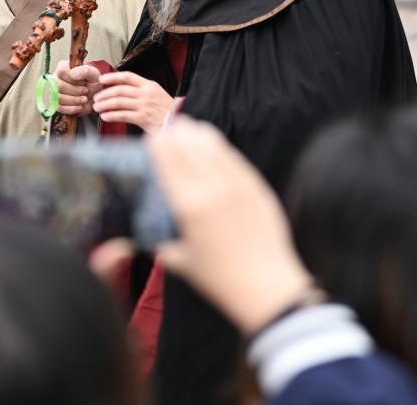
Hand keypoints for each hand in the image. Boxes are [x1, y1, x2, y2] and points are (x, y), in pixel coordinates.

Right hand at [52, 61, 100, 115]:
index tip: (84, 82)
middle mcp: (55, 79)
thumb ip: (85, 71)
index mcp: (63, 68)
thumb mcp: (94, 74)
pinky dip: (72, 108)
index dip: (74, 79)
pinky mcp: (55, 103)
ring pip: (58, 97)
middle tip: (86, 91)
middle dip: (76, 91)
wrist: (94, 97)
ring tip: (84, 99)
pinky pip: (59, 107)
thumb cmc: (92, 83)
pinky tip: (80, 106)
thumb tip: (72, 73)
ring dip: (74, 100)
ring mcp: (53, 91)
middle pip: (59, 86)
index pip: (62, 72)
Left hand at [92, 71, 173, 132]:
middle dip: (104, 94)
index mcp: (149, 85)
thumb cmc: (165, 110)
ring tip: (97, 108)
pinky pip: (122, 115)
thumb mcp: (155, 93)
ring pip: (119, 102)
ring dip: (105, 105)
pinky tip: (105, 117)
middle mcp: (146, 93)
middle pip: (120, 90)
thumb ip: (140, 90)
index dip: (112, 77)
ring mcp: (144, 105)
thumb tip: (119, 90)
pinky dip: (111, 116)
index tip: (101, 79)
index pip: (127, 76)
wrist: (177, 122)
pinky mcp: (143, 118)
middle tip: (96, 98)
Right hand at [147, 117, 314, 335]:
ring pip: (214, 147)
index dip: (159, 145)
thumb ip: (161, 243)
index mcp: (189, 206)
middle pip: (190, 147)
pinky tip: (213, 143)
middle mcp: (212, 189)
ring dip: (198, 135)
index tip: (152, 138)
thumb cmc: (220, 280)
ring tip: (189, 128)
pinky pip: (235, 159)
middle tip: (169, 129)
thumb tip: (149, 235)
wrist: (267, 288)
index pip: (168, 161)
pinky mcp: (257, 188)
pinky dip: (220, 147)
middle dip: (176, 134)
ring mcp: (238, 186)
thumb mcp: (179, 261)